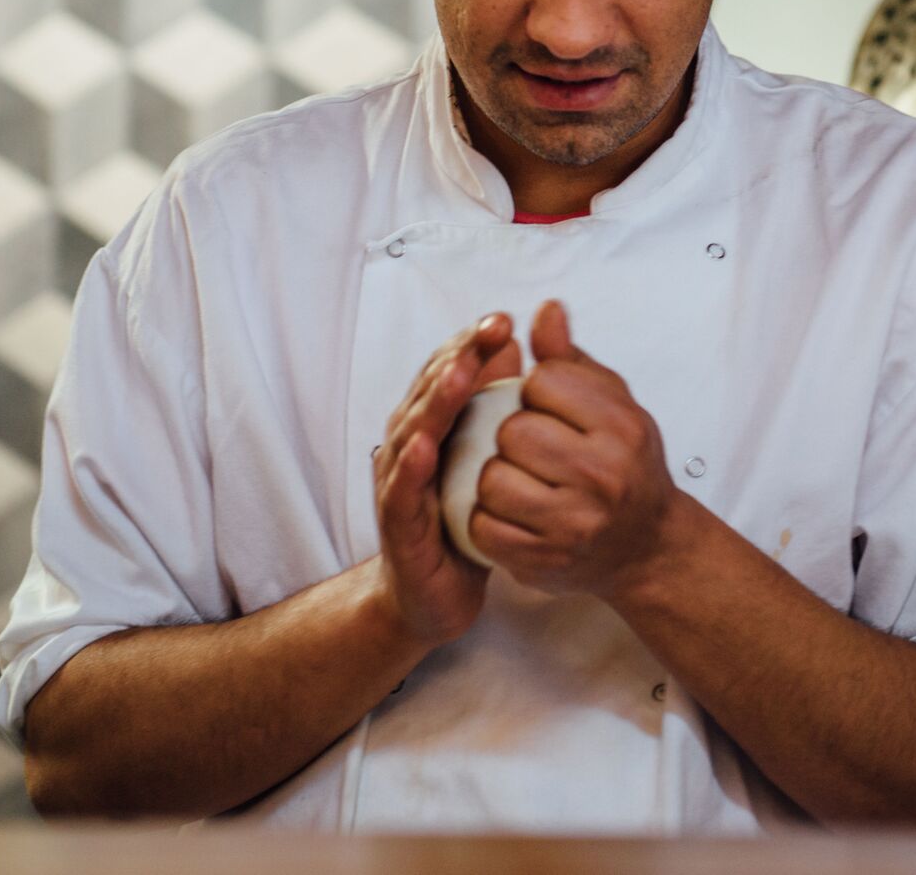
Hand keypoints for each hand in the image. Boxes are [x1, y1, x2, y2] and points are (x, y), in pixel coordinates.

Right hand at [372, 314, 521, 646]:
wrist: (436, 595)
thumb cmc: (462, 520)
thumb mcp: (487, 459)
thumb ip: (496, 404)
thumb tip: (518, 345)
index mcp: (434, 424)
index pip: (450, 372)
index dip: (472, 344)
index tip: (503, 319)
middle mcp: (410, 443)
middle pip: (430, 390)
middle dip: (457, 357)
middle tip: (487, 331)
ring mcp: (399, 480)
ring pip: (413, 429)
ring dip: (434, 400)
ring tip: (459, 372)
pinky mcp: (396, 521)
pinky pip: (401, 489)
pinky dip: (410, 464)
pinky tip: (425, 444)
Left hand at [469, 301, 681, 599]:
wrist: (648, 547)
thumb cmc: (624, 464)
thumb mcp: (612, 405)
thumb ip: (571, 360)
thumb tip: (545, 310)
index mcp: (622, 426)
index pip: (544, 381)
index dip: (535, 391)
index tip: (550, 410)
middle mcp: (604, 474)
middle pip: (513, 431)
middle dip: (511, 436)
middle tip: (531, 450)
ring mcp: (574, 522)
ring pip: (491, 479)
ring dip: (493, 477)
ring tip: (517, 480)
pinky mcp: (544, 560)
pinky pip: (483, 526)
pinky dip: (485, 518)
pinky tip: (508, 512)